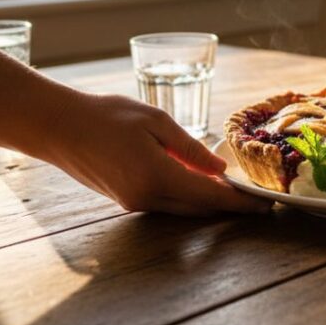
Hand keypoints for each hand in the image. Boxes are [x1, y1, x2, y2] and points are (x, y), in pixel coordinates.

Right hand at [44, 93, 270, 216]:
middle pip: (200, 208)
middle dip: (230, 205)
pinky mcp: (127, 200)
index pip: (211, 197)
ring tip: (237, 191)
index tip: (266, 205)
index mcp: (158, 177)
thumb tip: (220, 170)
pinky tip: (202, 183)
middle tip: (258, 199)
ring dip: (210, 201)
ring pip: (184, 208)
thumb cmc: (108, 116)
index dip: (241, 202)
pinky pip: (167, 203)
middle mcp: (147, 198)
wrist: (59, 127)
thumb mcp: (156, 122)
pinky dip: (189, 196)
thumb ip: (191, 149)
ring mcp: (134, 202)